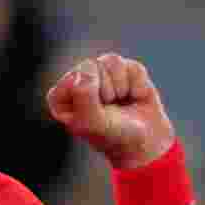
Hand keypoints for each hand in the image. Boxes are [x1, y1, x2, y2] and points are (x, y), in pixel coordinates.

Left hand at [46, 53, 174, 169]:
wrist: (145, 143)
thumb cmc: (113, 135)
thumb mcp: (93, 123)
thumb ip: (84, 96)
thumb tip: (86, 70)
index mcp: (60, 96)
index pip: (72, 79)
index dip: (89, 97)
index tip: (94, 115)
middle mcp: (77, 81)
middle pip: (90, 66)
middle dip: (106, 90)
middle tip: (110, 109)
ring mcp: (101, 73)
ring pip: (111, 61)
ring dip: (121, 87)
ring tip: (120, 102)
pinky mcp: (124, 70)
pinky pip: (132, 67)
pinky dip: (137, 85)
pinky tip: (134, 97)